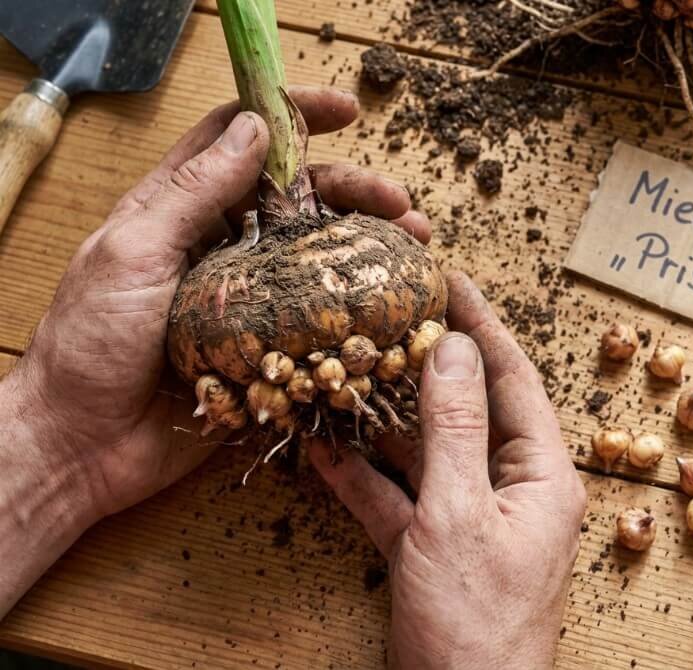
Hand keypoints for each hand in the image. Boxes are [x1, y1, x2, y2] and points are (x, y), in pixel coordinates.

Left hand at [5, 86, 429, 519]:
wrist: (83, 444)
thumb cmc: (90, 343)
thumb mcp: (134, 253)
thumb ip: (193, 192)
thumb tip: (253, 128)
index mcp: (181, 209)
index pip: (241, 140)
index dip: (292, 115)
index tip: (346, 110)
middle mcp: (223, 246)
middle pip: (299, 198)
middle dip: (354, 190)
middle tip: (401, 202)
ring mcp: (249, 296)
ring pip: (319, 254)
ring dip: (369, 242)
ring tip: (415, 243)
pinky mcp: (267, 346)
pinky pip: (321, 316)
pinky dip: (361, 304)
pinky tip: (396, 300)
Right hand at [307, 272, 587, 668]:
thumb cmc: (475, 621)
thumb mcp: (457, 513)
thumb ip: (452, 427)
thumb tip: (452, 347)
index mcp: (542, 475)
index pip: (514, 379)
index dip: (482, 325)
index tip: (451, 278)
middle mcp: (512, 490)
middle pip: (468, 410)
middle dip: (427, 367)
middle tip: (391, 316)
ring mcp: (471, 520)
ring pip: (427, 452)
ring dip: (385, 420)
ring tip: (349, 370)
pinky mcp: (435, 550)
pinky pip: (399, 500)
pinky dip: (365, 478)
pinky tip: (324, 451)